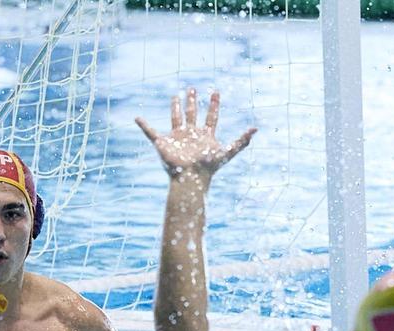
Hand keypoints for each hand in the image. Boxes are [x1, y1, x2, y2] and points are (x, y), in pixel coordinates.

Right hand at [135, 88, 256, 182]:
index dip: (214, 105)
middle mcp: (191, 134)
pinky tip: (137, 118)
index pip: (211, 117)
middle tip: (192, 89)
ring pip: (176, 118)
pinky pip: (150, 132)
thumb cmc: (207, 167)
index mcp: (205, 135)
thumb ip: (241, 141)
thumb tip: (256, 129)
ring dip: (175, 107)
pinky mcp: (163, 143)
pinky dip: (143, 125)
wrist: (190, 178)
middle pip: (192, 114)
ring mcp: (177, 138)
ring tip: (174, 96)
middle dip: (192, 101)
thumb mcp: (228, 153)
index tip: (216, 92)